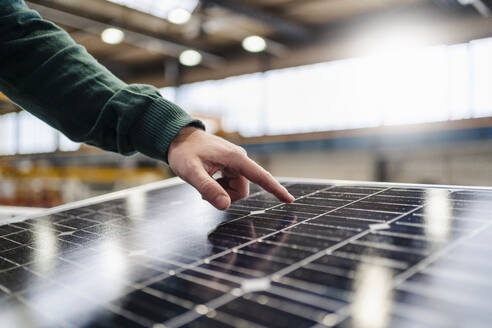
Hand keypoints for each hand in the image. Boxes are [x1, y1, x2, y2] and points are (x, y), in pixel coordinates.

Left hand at [168, 127, 293, 209]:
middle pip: (242, 190)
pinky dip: (219, 187)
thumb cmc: (184, 152)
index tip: (290, 200)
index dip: (276, 189)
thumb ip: (208, 189)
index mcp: (236, 159)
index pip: (261, 176)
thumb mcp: (191, 172)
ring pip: (236, 189)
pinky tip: (207, 179)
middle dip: (226, 196)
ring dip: (221, 192)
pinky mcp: (230, 165)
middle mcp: (239, 160)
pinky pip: (231, 184)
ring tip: (204, 184)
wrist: (177, 137)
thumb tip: (225, 206)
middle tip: (203, 193)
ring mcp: (235, 162)